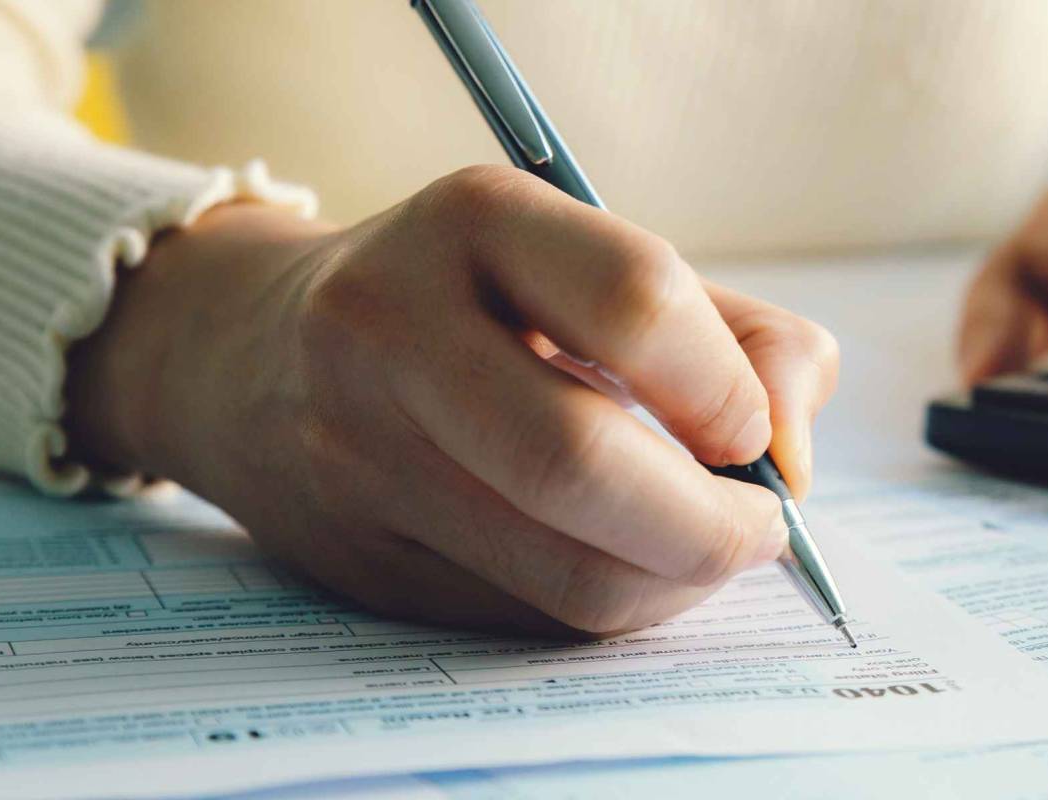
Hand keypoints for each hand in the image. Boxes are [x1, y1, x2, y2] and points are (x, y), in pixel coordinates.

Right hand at [65, 165, 839, 636]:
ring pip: (562, 569)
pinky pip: (527, 615)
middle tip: (760, 528)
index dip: (729, 391)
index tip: (758, 435)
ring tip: (704, 547)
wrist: (255, 351)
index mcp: (476, 220)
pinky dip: (612, 605)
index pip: (636, 305)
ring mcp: (358, 448)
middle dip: (711, 524)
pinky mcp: (358, 555)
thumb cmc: (482, 302)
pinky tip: (627, 564)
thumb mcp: (605, 265)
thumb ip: (744, 337)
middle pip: (581, 461)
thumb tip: (792, 458)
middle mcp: (392, 325)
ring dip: (674, 581)